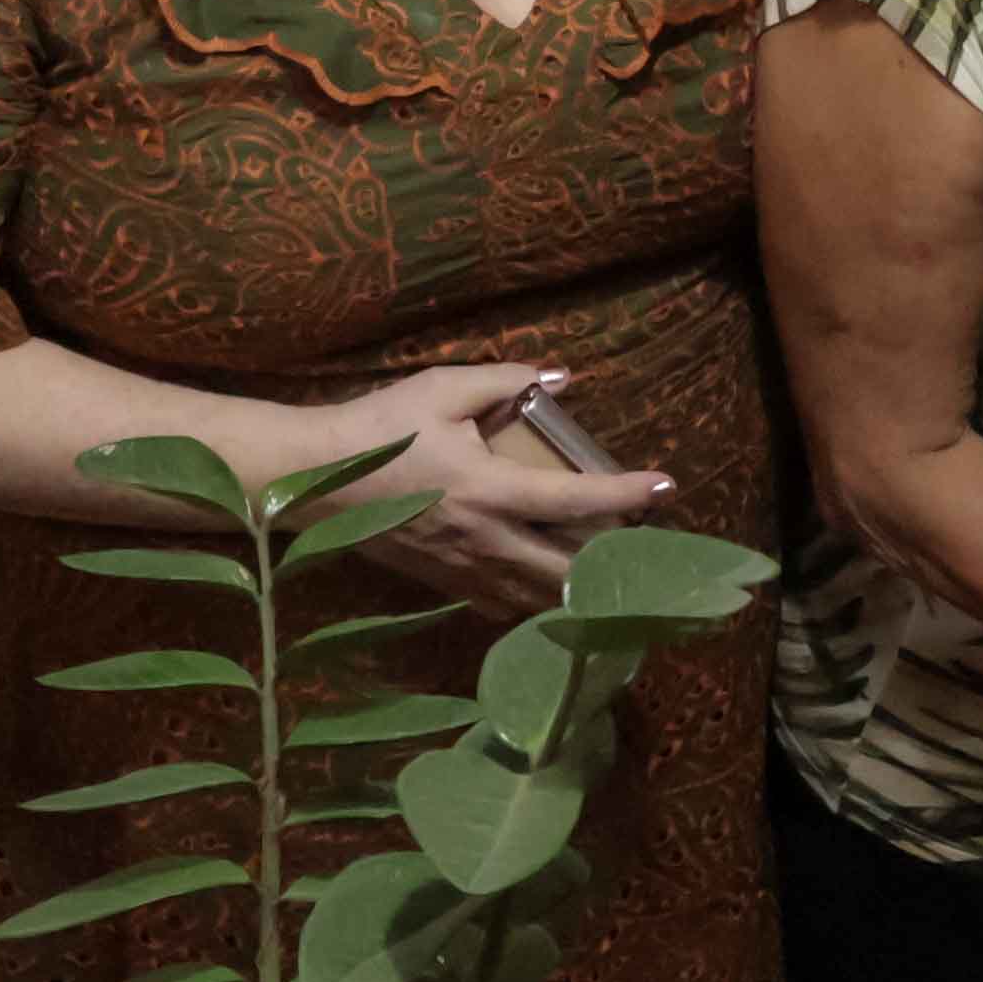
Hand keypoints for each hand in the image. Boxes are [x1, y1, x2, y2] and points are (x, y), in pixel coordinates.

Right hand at [325, 361, 670, 613]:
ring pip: (537, 597)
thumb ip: (504, 380)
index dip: (624, 495)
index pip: (573, 500)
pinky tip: (544, 587)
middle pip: (567, 573)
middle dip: (613, 567)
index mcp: (489, 489)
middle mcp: (484, 539)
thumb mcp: (442, 389)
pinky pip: (500, 604)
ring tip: (609, 571)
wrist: (315, 480)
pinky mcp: (442, 583)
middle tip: (647, 549)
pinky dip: (531, 600)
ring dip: (577, 589)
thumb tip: (561, 377)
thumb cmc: (379, 428)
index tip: (667, 486)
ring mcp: (463, 570)